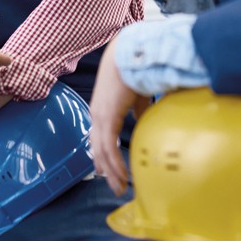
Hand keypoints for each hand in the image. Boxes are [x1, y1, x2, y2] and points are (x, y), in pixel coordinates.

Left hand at [90, 35, 147, 195]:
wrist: (129, 53)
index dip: (102, 154)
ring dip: (111, 171)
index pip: (98, 137)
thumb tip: (144, 123)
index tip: (106, 170)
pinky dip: (115, 164)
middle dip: (105, 168)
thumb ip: (137, 111)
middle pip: (97, 148)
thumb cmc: (133, 69)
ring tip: (120, 187)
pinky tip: (122, 175)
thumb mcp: (135, 96)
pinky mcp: (107, 117)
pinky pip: (109, 147)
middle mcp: (97, 114)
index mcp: (102, 108)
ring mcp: (100, 116)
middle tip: (114, 185)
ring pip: (102, 152)